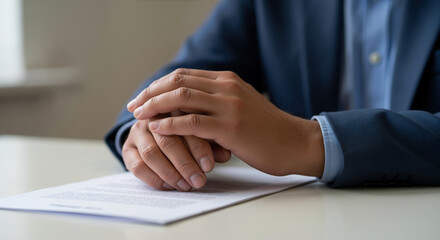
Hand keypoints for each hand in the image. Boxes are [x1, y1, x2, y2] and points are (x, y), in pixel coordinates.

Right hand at [122, 113, 230, 190]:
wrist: (161, 131)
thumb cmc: (192, 132)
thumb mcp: (206, 134)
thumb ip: (215, 142)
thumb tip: (225, 155)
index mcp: (175, 107)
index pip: (185, 125)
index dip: (198, 147)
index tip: (209, 166)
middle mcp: (154, 116)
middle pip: (168, 140)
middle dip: (185, 164)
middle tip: (199, 181)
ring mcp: (138, 131)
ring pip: (151, 153)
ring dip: (170, 173)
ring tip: (186, 186)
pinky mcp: (127, 147)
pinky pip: (136, 166)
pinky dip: (154, 178)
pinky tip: (169, 186)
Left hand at [128, 69, 324, 176]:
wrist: (294, 143)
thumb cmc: (266, 130)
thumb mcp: (241, 106)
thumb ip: (217, 102)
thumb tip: (185, 110)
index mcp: (227, 80)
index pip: (183, 75)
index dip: (158, 85)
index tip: (142, 97)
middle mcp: (227, 87)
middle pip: (178, 82)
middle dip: (151, 93)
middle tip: (134, 105)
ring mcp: (229, 105)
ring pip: (182, 97)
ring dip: (155, 105)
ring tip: (138, 115)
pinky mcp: (231, 127)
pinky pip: (193, 122)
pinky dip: (171, 124)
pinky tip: (156, 128)